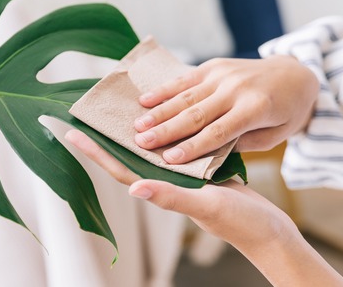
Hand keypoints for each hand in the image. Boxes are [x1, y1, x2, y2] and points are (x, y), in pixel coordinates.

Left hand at [65, 129, 342, 286]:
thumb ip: (171, 197)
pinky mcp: (199, 172)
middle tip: (87, 114)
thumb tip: (135, 188)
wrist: (270, 231)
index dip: (96, 152)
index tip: (72, 133)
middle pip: (128, 157)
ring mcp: (181, 178)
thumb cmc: (239, 223)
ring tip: (117, 110)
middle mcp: (166, 183)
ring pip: (149, 152)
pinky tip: (163, 118)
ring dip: (132, 133)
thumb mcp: (206, 206)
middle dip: (107, 138)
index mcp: (161, 191)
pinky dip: (164, 133)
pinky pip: (174, 148)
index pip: (120, 169)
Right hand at [133, 55, 318, 163]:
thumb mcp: (275, 135)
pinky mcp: (214, 66)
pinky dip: (164, 90)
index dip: (192, 147)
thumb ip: (242, 142)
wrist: (296, 73)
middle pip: (196, 114)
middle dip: (166, 130)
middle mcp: (236, 89)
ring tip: (137, 125)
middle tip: (141, 143)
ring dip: (159, 112)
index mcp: (255, 109)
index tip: (168, 160)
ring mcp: (223, 75)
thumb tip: (208, 153)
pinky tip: (144, 100)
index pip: (218, 132)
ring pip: (186, 96)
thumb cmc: (286, 112)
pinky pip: (186, 79)